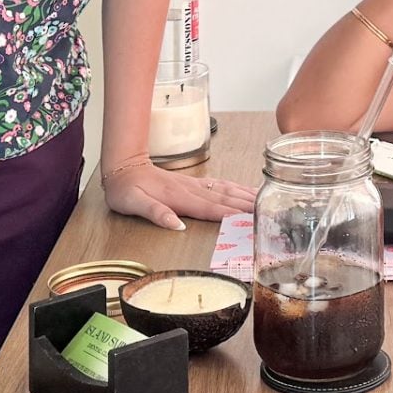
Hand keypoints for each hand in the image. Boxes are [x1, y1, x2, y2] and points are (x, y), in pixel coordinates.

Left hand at [103, 161, 258, 230]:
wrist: (123, 167)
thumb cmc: (126, 189)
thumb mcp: (133, 203)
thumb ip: (155, 213)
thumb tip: (176, 225)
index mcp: (178, 197)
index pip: (210, 208)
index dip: (231, 215)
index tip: (250, 219)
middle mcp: (191, 189)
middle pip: (224, 199)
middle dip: (247, 206)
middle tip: (268, 212)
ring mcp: (194, 185)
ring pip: (226, 190)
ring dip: (245, 196)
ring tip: (264, 201)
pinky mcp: (194, 183)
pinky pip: (220, 185)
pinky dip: (237, 188)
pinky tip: (247, 191)